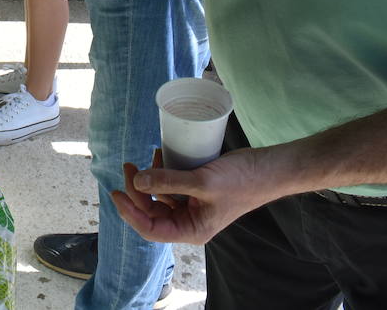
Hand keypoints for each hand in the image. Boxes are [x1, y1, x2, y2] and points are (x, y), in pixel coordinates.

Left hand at [110, 147, 267, 245]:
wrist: (270, 168)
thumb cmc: (242, 180)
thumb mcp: (202, 181)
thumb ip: (168, 182)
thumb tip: (137, 181)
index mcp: (192, 230)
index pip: (150, 229)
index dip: (130, 212)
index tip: (116, 192)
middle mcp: (190, 222)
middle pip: (151, 211)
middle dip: (137, 190)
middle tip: (130, 166)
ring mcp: (194, 206)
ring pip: (160, 198)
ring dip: (149, 180)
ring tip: (147, 157)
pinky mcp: (197, 191)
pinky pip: (171, 186)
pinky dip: (163, 173)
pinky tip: (161, 156)